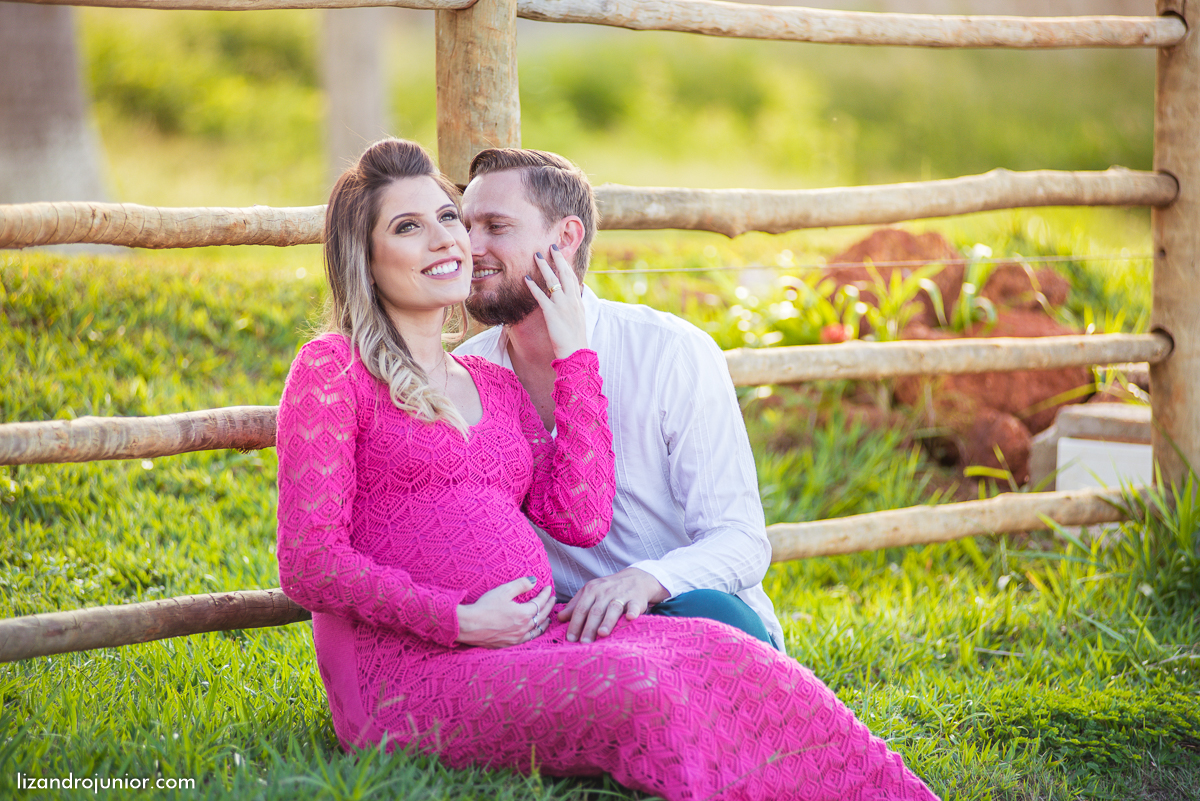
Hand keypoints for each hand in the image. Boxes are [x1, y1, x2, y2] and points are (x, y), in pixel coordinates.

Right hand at [455, 577, 553, 647]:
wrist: (468, 625)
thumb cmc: (484, 607)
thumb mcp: (503, 591)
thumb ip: (521, 585)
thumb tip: (534, 581)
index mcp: (524, 614)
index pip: (540, 602)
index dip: (545, 594)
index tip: (548, 588)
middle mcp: (523, 627)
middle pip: (542, 616)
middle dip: (549, 606)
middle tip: (552, 599)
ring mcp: (516, 637)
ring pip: (537, 631)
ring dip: (544, 622)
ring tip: (548, 618)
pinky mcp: (509, 643)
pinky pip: (527, 639)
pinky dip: (534, 633)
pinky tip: (532, 631)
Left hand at [525, 244, 587, 359]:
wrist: (576, 352)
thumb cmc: (576, 339)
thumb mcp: (579, 319)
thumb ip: (576, 306)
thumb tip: (575, 297)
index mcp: (578, 301)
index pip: (572, 277)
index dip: (566, 264)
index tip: (560, 254)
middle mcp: (571, 300)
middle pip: (564, 274)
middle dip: (558, 258)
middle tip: (551, 246)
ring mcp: (562, 305)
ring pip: (553, 281)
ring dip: (544, 266)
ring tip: (537, 255)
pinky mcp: (552, 313)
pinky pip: (541, 296)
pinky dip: (533, 286)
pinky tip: (526, 278)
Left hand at [557, 567, 668, 643]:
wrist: (635, 579)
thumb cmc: (608, 589)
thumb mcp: (590, 592)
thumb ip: (575, 605)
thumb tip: (560, 618)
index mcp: (592, 590)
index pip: (581, 608)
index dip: (575, 623)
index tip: (570, 639)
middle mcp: (605, 592)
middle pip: (595, 611)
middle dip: (589, 627)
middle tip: (584, 643)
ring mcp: (621, 595)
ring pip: (613, 609)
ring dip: (607, 621)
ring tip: (601, 634)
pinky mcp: (636, 599)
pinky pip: (634, 606)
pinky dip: (633, 611)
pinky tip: (630, 618)